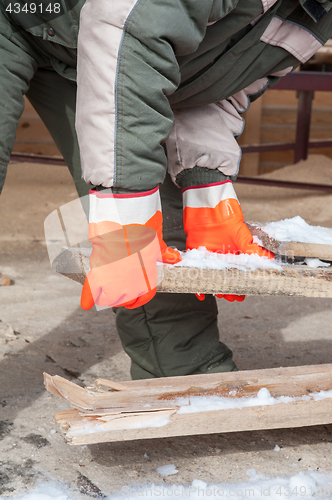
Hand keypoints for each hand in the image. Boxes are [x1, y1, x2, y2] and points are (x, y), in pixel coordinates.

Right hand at [81, 187, 180, 310]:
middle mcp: (132, 282)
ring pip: (107, 297)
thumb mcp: (157, 241)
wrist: (127, 216)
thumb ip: (163, 253)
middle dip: (119, 297)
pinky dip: (88, 297)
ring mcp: (115, 279)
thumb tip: (173, 259)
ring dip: (105, 296)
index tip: (132, 301)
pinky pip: (91, 289)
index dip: (137, 300)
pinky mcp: (98, 270)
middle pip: (123, 299)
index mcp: (148, 276)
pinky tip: (86, 305)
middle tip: (115, 290)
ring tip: (102, 293)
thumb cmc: (143, 226)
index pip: (143, 298)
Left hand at [183, 180, 273, 301]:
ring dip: (215, 287)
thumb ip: (251, 248)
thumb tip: (269, 260)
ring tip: (219, 296)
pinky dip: (197, 282)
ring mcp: (210, 255)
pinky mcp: (197, 252)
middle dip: (229, 290)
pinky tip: (199, 293)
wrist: (207, 203)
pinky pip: (196, 271)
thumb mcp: (241, 233)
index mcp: (236, 251)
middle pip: (226, 277)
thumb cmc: (226, 215)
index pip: (240, 272)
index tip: (242, 295)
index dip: (242, 284)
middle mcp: (223, 255)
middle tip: (231, 298)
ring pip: (212, 276)